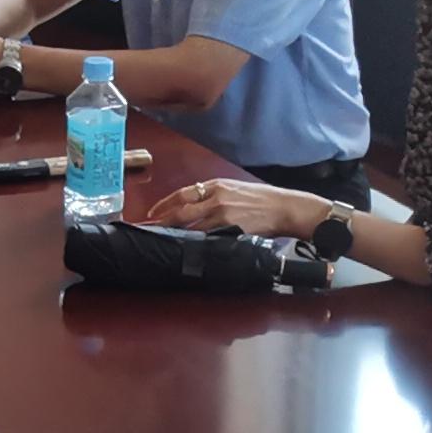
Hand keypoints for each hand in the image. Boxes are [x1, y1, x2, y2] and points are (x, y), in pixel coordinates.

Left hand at [143, 179, 324, 238]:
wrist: (284, 208)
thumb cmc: (263, 200)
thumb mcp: (236, 190)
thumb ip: (215, 196)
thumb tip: (195, 207)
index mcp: (216, 185)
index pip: (183, 194)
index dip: (164, 204)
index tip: (151, 213)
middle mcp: (216, 197)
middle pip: (181, 210)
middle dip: (162, 220)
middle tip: (148, 228)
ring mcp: (222, 214)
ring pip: (190, 225)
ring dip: (174, 233)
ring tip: (161, 240)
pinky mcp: (230, 228)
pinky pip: (207, 237)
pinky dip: (194, 241)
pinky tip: (185, 247)